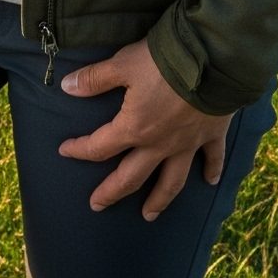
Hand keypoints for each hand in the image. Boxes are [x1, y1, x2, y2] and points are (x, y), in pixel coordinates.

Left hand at [56, 35, 234, 215]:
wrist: (211, 62)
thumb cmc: (163, 62)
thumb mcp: (122, 64)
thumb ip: (94, 79)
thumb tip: (67, 87)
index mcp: (134, 128)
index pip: (100, 146)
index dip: (80, 149)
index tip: (64, 151)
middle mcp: (159, 145)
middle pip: (131, 176)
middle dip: (112, 192)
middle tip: (98, 206)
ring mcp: (187, 144)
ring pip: (171, 181)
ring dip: (159, 199)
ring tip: (149, 215)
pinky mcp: (211, 135)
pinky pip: (212, 159)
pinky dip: (212, 170)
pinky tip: (211, 181)